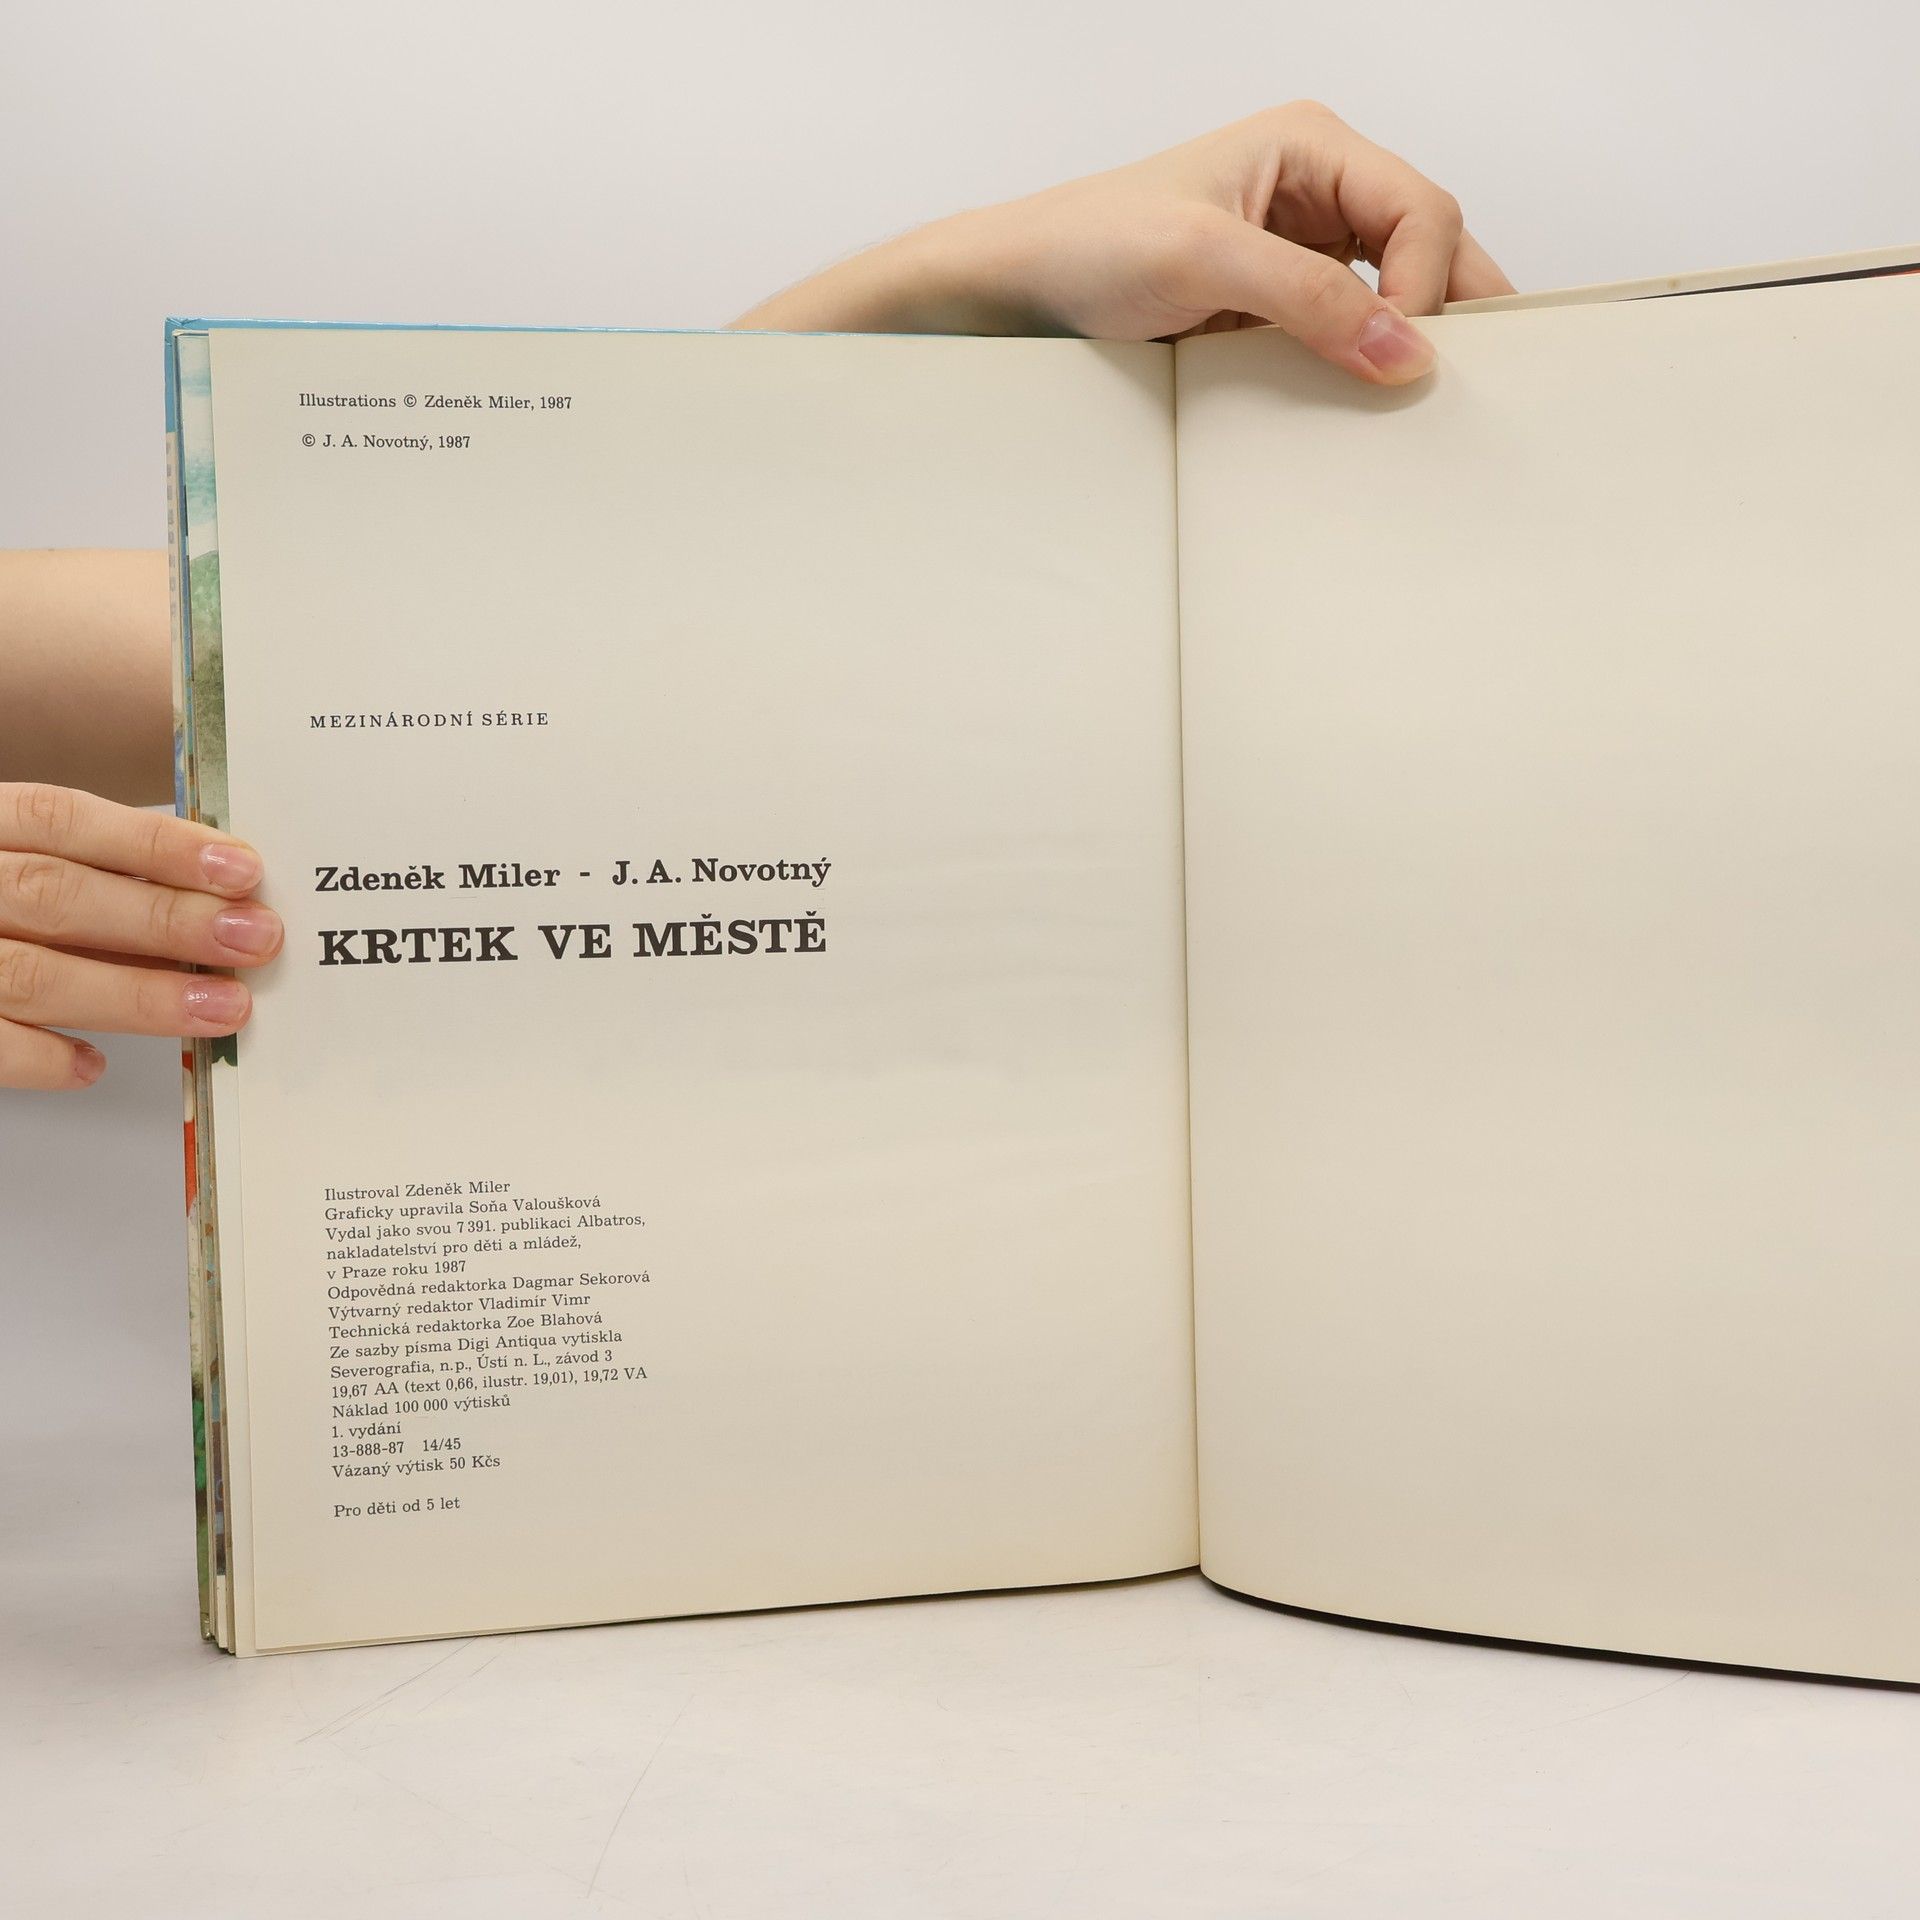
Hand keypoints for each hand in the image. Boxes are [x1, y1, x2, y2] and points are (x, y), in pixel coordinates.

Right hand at [0, 783, 278, 1090]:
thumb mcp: (20, 862)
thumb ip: (97, 875)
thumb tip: (217, 902)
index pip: (64, 820)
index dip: (157, 845)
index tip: (243, 870)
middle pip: (58, 896)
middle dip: (167, 919)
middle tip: (255, 939)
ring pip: (32, 974)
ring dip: (137, 994)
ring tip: (221, 1007)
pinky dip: (42, 1056)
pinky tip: (92, 1065)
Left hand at [735, 102, 1513, 384]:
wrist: (1013, 293)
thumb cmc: (1086, 247)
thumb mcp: (1203, 260)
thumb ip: (1309, 299)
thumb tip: (1404, 348)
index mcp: (1309, 146)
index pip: (1422, 209)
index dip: (1431, 282)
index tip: (1408, 355)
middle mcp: (1312, 192)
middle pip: (1424, 246)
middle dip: (1448, 310)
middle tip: (1467, 382)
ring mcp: (1294, 253)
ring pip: (1391, 297)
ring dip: (1404, 344)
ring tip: (1418, 401)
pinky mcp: (1269, 309)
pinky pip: (1339, 337)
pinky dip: (1356, 369)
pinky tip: (1357, 406)